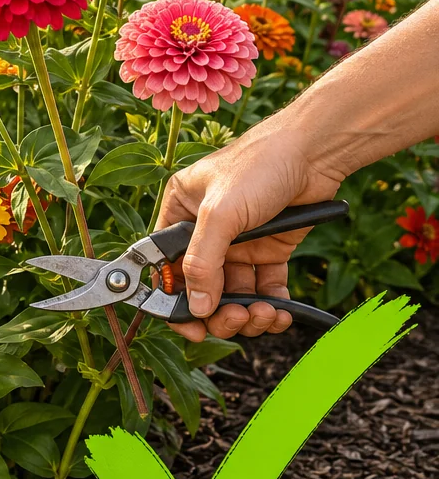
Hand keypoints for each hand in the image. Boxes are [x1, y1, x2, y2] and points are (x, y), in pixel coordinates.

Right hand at [156, 120, 343, 342]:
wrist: (313, 152)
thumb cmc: (258, 166)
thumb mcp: (219, 214)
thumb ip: (202, 262)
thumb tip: (196, 307)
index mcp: (179, 214)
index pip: (165, 268)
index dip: (173, 300)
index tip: (190, 325)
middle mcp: (205, 232)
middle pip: (201, 288)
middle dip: (219, 311)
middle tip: (236, 320)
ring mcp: (238, 244)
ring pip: (234, 294)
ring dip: (248, 312)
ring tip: (265, 314)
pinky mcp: (269, 251)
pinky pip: (265, 289)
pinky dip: (272, 305)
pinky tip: (281, 312)